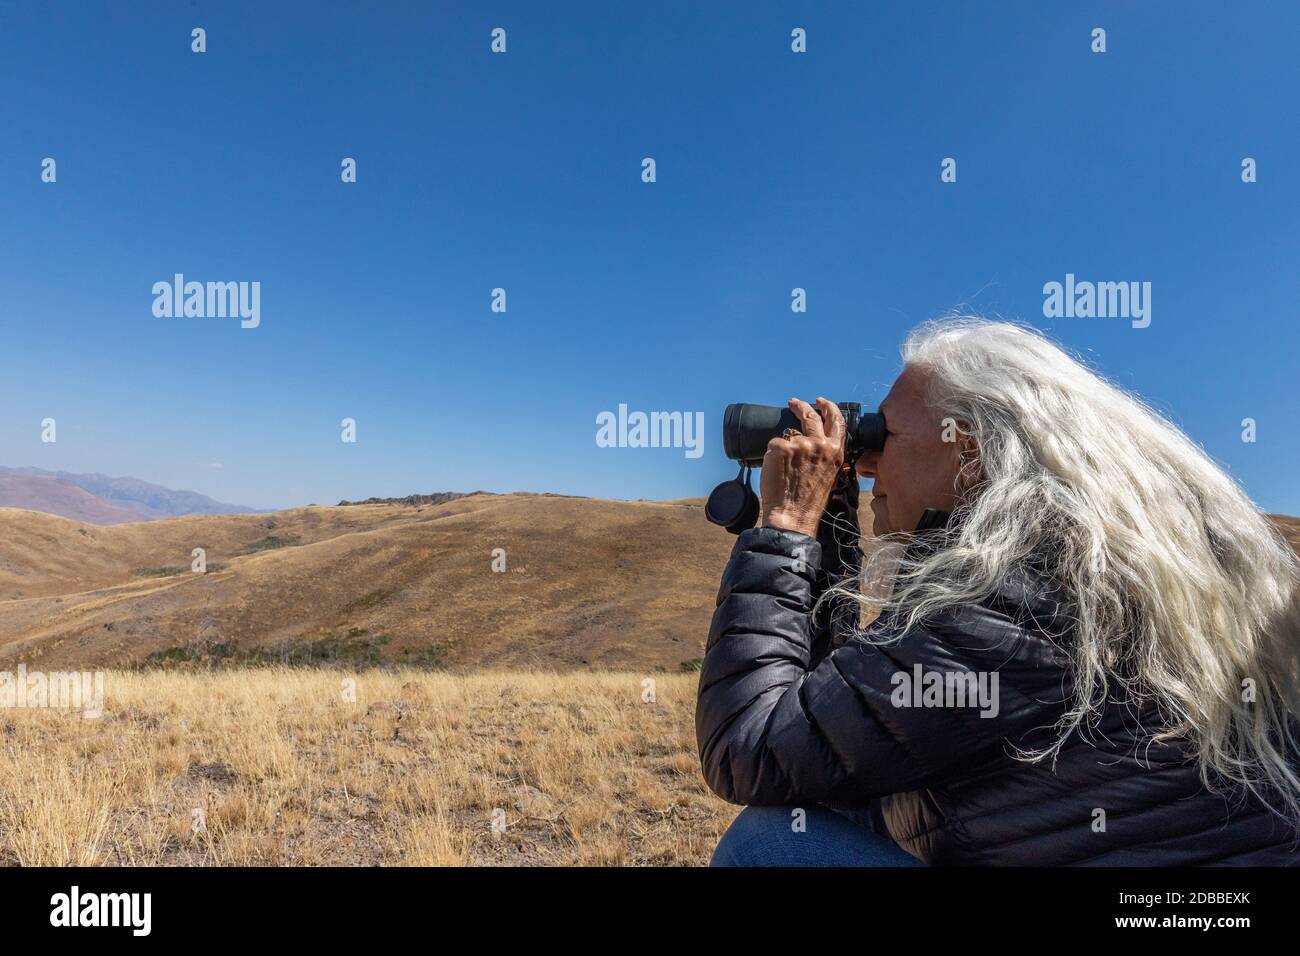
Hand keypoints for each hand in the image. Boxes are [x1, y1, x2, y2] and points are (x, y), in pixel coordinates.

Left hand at [759, 398, 845, 537]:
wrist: (792, 516)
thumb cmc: (809, 502)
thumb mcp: (829, 476)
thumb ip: (825, 456)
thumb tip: (815, 443)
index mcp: (835, 452)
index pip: (836, 420)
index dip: (828, 407)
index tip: (820, 402)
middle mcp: (819, 445)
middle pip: (810, 415)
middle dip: (801, 406)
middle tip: (793, 403)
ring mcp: (799, 444)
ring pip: (788, 437)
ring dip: (783, 449)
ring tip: (782, 468)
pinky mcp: (780, 447)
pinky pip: (773, 446)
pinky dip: (772, 457)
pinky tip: (775, 472)